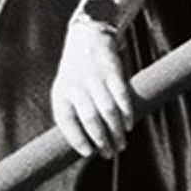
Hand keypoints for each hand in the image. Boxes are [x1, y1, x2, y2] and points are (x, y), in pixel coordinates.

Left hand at [51, 19, 134, 158]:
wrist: (87, 37)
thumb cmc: (76, 73)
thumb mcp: (65, 89)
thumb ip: (72, 112)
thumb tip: (85, 143)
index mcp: (60, 93)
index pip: (66, 120)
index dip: (76, 138)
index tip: (88, 153)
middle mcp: (75, 85)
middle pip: (89, 118)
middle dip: (101, 139)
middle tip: (110, 153)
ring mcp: (94, 77)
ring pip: (107, 109)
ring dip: (116, 130)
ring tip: (122, 143)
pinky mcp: (111, 70)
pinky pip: (121, 94)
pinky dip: (126, 112)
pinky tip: (129, 124)